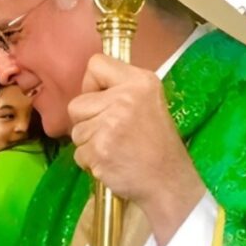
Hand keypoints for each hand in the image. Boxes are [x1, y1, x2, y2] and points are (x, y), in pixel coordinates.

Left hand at [68, 54, 205, 245]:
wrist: (168, 181)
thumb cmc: (157, 142)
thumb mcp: (149, 101)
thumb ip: (120, 88)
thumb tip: (88, 86)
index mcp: (140, 81)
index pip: (95, 64)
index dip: (93, 85)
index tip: (105, 101)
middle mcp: (124, 99)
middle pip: (77, 103)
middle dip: (88, 120)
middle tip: (112, 132)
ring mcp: (110, 125)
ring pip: (76, 130)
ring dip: (90, 143)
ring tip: (115, 148)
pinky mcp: (99, 150)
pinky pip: (78, 152)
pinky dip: (91, 161)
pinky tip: (112, 162)